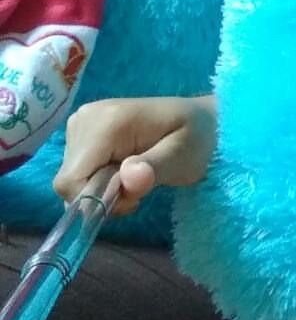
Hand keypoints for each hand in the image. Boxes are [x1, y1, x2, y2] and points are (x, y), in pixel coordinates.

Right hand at [53, 95, 216, 215]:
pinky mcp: (82, 132)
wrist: (202, 121)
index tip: (133, 197)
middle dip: (101, 196)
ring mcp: (80, 123)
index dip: (96, 200)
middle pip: (69, 181)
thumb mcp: (184, 157)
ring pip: (72, 179)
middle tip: (140, 189)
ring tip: (138, 177)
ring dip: (102, 190)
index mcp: (106, 122)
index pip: (70, 180)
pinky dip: (100, 181)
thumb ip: (155, 168)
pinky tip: (125, 171)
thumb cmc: (197, 139)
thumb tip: (129, 178)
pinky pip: (78, 171)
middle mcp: (85, 118)